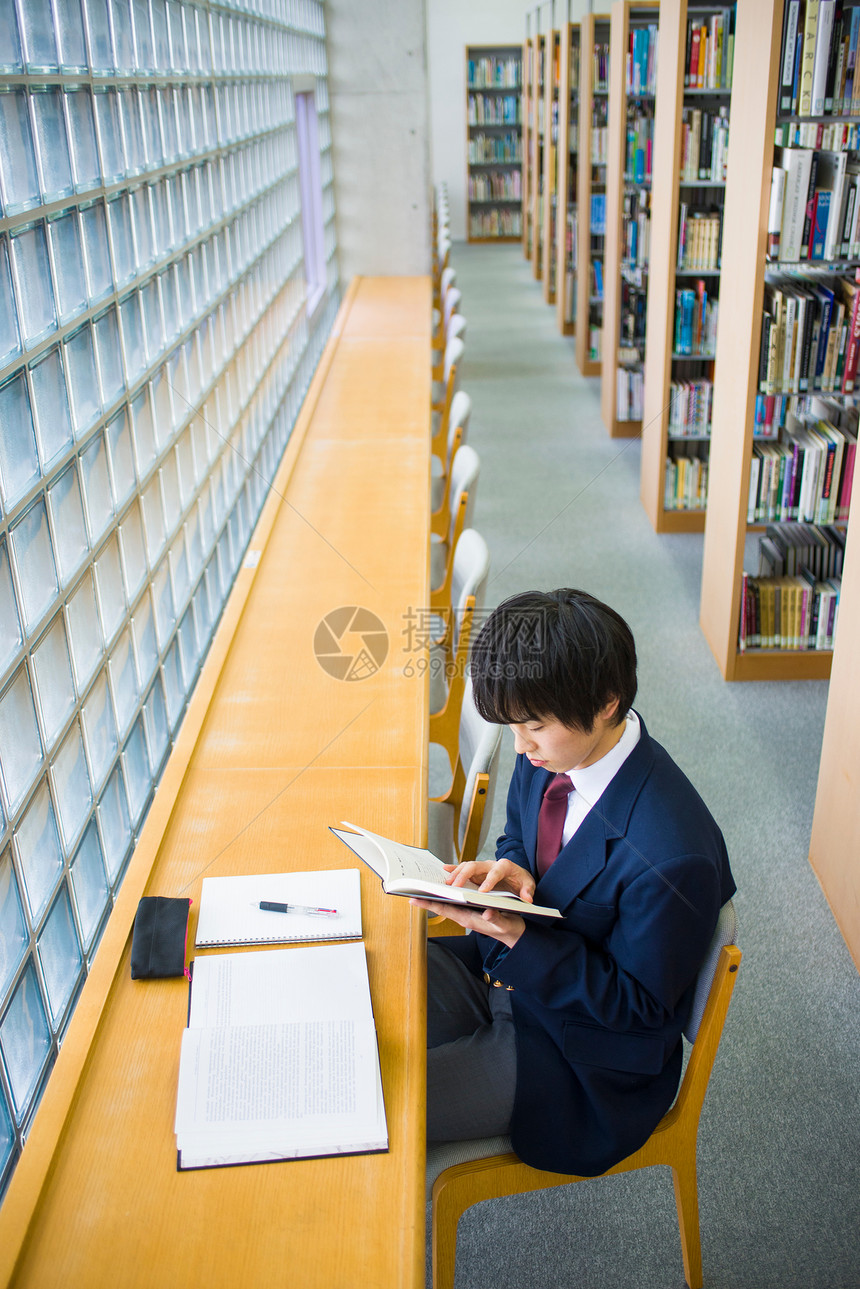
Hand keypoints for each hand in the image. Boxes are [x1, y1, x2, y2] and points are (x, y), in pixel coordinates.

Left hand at [409, 896, 524, 947]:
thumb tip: (486, 913)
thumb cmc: (509, 928)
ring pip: (446, 904)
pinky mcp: (471, 911)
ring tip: (421, 887)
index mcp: (469, 919)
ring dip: (434, 896)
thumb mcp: (505, 923)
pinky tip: (440, 889)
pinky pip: (454, 902)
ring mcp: (467, 913)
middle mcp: (464, 916)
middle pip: (441, 906)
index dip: (428, 904)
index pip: (444, 910)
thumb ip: (495, 919)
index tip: (413, 899)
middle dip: (426, 898)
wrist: (515, 934)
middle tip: (411, 889)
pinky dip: (446, 895)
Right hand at [443, 858, 535, 903]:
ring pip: (467, 866)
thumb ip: (528, 892)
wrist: (518, 876)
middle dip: (465, 875)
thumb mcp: (529, 886)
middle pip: (476, 865)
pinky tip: (444, 870)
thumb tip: (527, 899)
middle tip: (455, 887)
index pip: (496, 872)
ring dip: (456, 873)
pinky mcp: (476, 871)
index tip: (482, 891)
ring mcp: (482, 867)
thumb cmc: (522, 881)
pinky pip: (463, 868)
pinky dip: (454, 868)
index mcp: (505, 866)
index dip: (489, 880)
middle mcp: (491, 864)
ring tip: (447, 884)